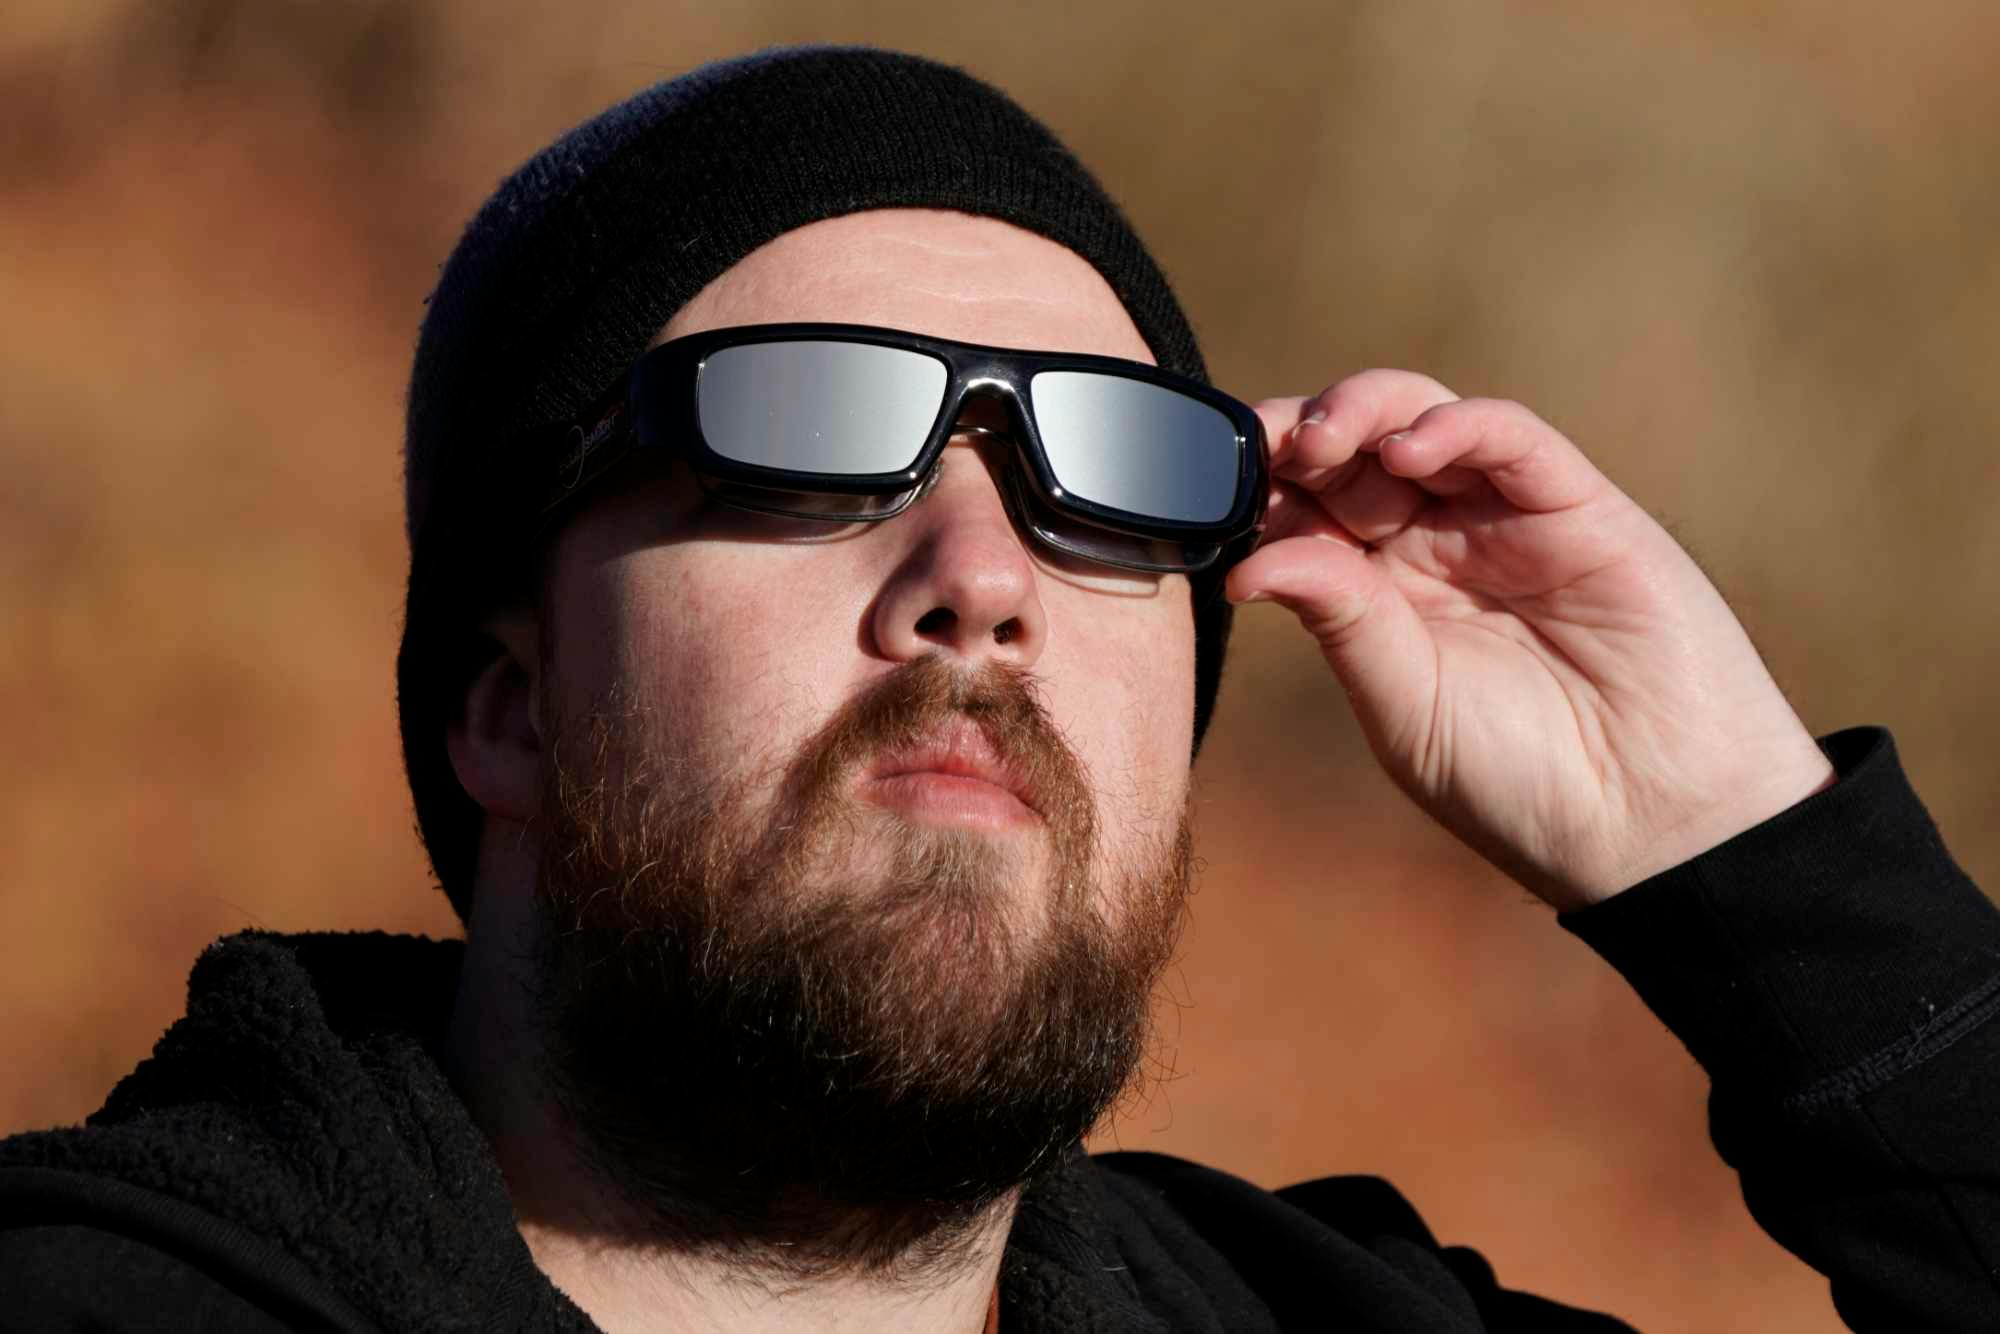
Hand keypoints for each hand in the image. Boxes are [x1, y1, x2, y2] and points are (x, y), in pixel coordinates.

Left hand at [1227, 370, 1834, 910]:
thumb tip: (1246, 565)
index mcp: (1376, 596)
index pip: (1302, 510)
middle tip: (1271, 448)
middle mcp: (1434, 546)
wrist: (1651, 822)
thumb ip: (1340, 622)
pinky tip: (1410, 450)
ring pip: (1423, 421)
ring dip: (1365, 411)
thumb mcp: (1402, 705)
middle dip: (1300, 435)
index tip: (1212, 481)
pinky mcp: (1578, 506)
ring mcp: (1504, 520)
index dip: (1258, 484)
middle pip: (1352, 451)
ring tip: (1328, 440)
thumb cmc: (1521, 782)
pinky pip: (1512, 438)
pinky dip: (1458, 426)